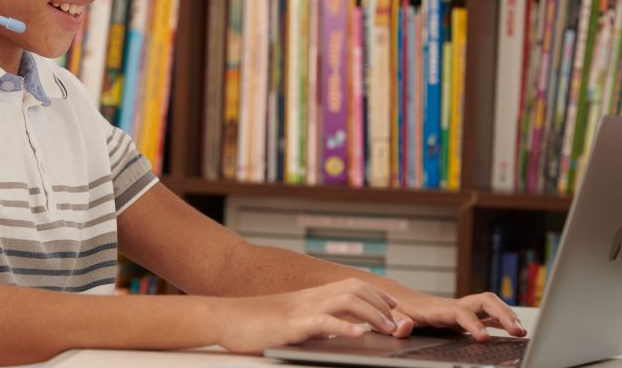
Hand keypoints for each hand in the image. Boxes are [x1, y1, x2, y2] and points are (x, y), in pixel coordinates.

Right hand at [214, 278, 398, 354]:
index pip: (351, 286)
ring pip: (346, 301)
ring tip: (387, 329)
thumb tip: (338, 330)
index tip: (394, 306)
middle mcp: (309, 298)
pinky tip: (358, 335)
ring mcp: (301, 310)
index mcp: (310, 296)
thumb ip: (314, 323)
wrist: (224, 318)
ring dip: (372, 314)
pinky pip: (323, 321)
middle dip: (381, 303)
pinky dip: (344, 327)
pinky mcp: (292, 325)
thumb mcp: (291, 322)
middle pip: (355, 289)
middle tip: (397, 322)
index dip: (376, 294)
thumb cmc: (254, 324)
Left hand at [385, 290, 527, 341]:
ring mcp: (461, 309)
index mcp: (437, 309)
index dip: (473, 324)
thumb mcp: (392, 316)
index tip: (484, 337)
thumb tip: (403, 328)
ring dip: (507, 315)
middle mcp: (453, 306)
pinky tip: (515, 333)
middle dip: (502, 314)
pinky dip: (503, 321)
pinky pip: (489, 315)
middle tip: (517, 331)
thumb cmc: (396, 308)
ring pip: (490, 305)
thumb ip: (397, 323)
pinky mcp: (465, 316)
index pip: (461, 312)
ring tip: (522, 332)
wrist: (398, 298)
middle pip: (483, 301)